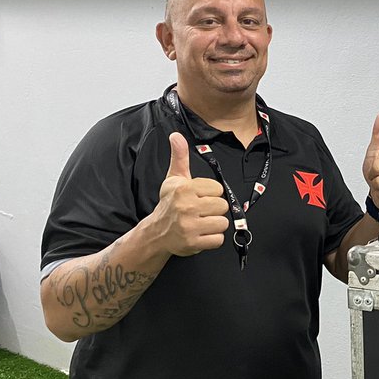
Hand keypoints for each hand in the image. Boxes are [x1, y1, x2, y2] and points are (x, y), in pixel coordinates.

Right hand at [151, 132, 230, 255]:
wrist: (156, 233)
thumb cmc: (169, 204)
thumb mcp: (174, 179)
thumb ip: (180, 156)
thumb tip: (176, 135)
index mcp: (184, 189)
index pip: (217, 189)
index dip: (210, 194)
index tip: (199, 197)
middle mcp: (186, 207)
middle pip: (222, 206)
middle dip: (214, 209)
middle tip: (200, 211)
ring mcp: (189, 226)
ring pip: (222, 223)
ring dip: (214, 225)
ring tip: (200, 223)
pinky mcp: (193, 243)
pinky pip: (219, 240)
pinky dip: (212, 239)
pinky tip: (200, 234)